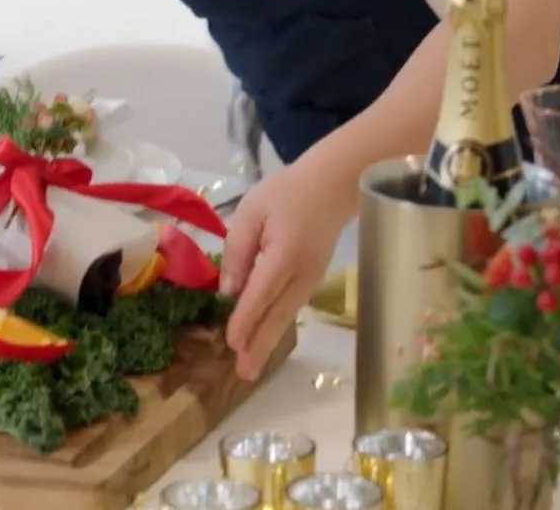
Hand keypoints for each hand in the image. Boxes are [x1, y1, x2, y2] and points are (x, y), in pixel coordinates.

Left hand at [219, 153, 356, 379]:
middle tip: (244, 373)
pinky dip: (277, 325)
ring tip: (251, 367)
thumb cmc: (286, 193)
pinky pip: (291, 307)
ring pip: (286, 315)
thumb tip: (228, 290)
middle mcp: (301, 273)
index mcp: (284, 254)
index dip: (245, 319)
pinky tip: (264, 339)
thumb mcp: (252, 211)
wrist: (331, 186)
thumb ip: (238, 250)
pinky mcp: (312, 279)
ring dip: (268, 342)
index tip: (231, 343)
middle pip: (277, 314)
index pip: (261, 293)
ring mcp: (311, 279)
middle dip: (259, 345)